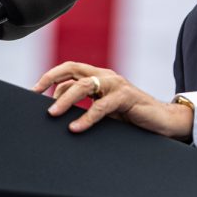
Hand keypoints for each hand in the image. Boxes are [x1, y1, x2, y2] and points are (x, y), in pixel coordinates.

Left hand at [32, 61, 192, 139]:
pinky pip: (102, 106)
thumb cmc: (133, 117)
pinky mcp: (126, 97)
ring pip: (84, 85)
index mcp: (99, 77)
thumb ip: (87, 105)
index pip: (69, 70)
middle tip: (35, 94)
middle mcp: (106, 76)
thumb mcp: (105, 110)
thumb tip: (58, 110)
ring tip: (53, 114)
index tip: (33, 92)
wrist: (164, 121)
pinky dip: (87, 117)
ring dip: (65, 99)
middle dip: (50, 79)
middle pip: (73, 69)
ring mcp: (116, 84)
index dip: (50, 78)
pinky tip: (76, 128)